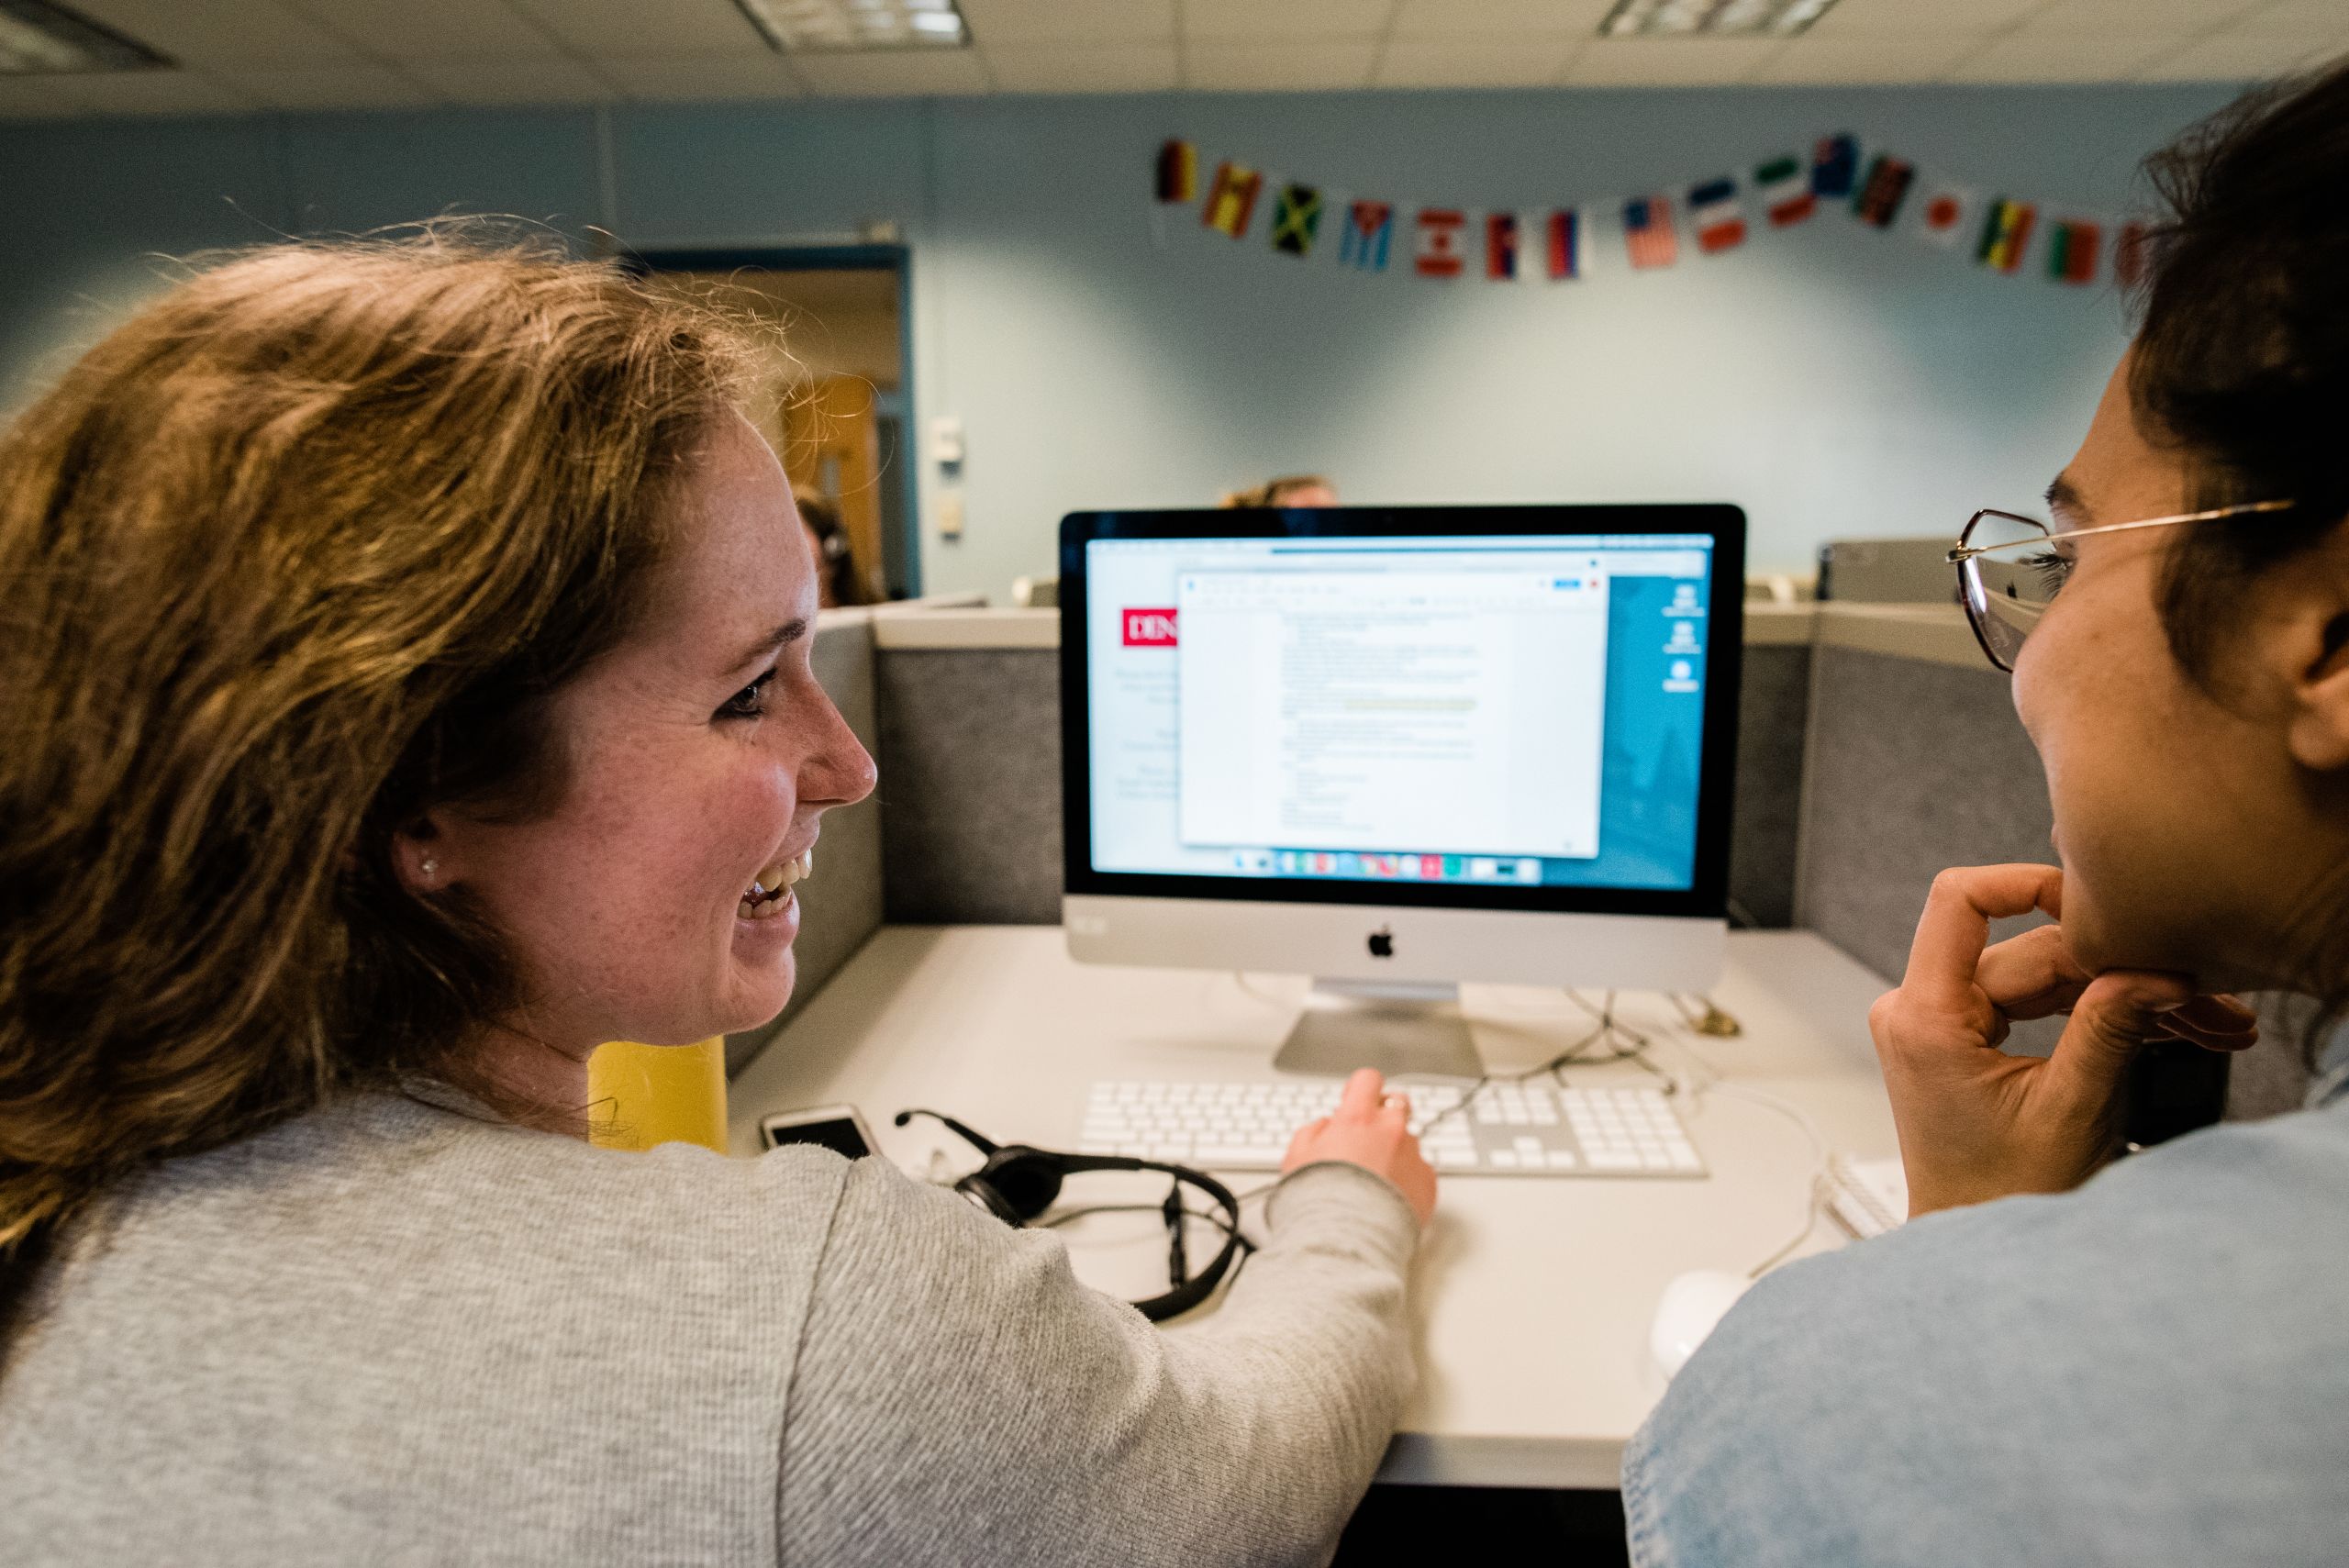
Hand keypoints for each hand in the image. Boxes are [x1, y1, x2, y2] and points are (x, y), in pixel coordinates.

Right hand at [1282, 1067, 1437, 1225]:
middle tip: (1370, 1137)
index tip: (1356, 1101)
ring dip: (1395, 1153)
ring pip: (1408, 1141)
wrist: (1346, 1242)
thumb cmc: (1317, 1204)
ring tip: (1375, 1182)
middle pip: (1398, 1103)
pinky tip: (1388, 1200)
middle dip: (1385, 1115)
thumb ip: (1313, 1132)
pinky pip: (1420, 1172)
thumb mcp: (1295, 1158)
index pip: (1368, 1080)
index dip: (1360, 1090)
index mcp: (1358, 1118)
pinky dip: (1407, 1182)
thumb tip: (1326, 1127)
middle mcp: (1391, 1130)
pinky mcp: (1428, 1183)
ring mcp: (1413, 1155)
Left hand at [1870, 864, 2257, 1216]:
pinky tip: (2169, 1028)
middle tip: (2204, 998)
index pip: (1959, 901)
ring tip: (2205, 1021)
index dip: (2028, 882)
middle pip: (2029, 951)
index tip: (2097, 898)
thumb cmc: (2004, 1198)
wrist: (1977, 1245)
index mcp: (1925, 1020)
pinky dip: (2096, 1013)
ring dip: (2122, 995)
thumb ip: (2109, 1029)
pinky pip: (2035, 1002)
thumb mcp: (2072, 1109)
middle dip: (2119, 970)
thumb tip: (2153, 970)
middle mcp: (1919, 1012)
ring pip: (2043, 977)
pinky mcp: (1965, 1037)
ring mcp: (1940, 1023)